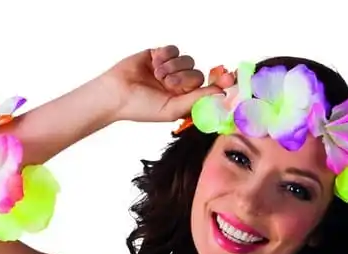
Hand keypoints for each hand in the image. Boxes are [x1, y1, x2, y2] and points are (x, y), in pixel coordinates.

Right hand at [99, 46, 234, 123]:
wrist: (117, 92)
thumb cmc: (142, 107)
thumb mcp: (172, 109)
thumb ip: (197, 100)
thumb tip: (221, 94)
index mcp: (184, 100)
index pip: (208, 90)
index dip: (220, 83)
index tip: (230, 78)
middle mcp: (180, 85)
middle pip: (197, 73)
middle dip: (183, 78)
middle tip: (167, 84)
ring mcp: (171, 69)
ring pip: (187, 60)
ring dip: (172, 67)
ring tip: (156, 75)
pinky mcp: (161, 55)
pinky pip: (174, 49)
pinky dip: (165, 56)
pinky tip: (154, 64)